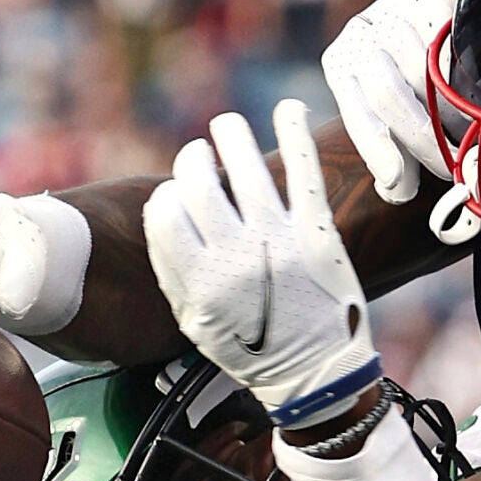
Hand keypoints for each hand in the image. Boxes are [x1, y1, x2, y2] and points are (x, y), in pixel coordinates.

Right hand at [143, 100, 379, 428]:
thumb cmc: (252, 349)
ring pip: (244, 169)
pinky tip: (288, 108)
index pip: (166, 215)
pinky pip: (302, 174)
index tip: (177, 192)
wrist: (317, 373)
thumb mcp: (196, 324)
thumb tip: (163, 212)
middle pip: (198, 185)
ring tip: (227, 126)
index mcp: (198, 285)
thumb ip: (174, 272)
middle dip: (193, 160)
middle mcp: (235, 261)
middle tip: (200, 154)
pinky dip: (295, 134)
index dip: (168, 196)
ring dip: (230, 135)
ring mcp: (278, 244)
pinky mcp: (317, 234)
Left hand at [321, 0, 456, 203]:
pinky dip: (469, 69)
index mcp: (342, 65)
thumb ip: (393, 154)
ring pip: (424, 67)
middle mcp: (361, 33)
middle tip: (452, 163)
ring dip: (453, 109)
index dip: (378, 150)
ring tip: (472, 133)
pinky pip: (450, 38)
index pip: (357, 113)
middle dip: (423, 136)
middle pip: (387, 92)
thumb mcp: (391, 120)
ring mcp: (394, 9)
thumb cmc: (410, 85)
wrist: (432, 22)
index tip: (399, 181)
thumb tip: (397, 189)